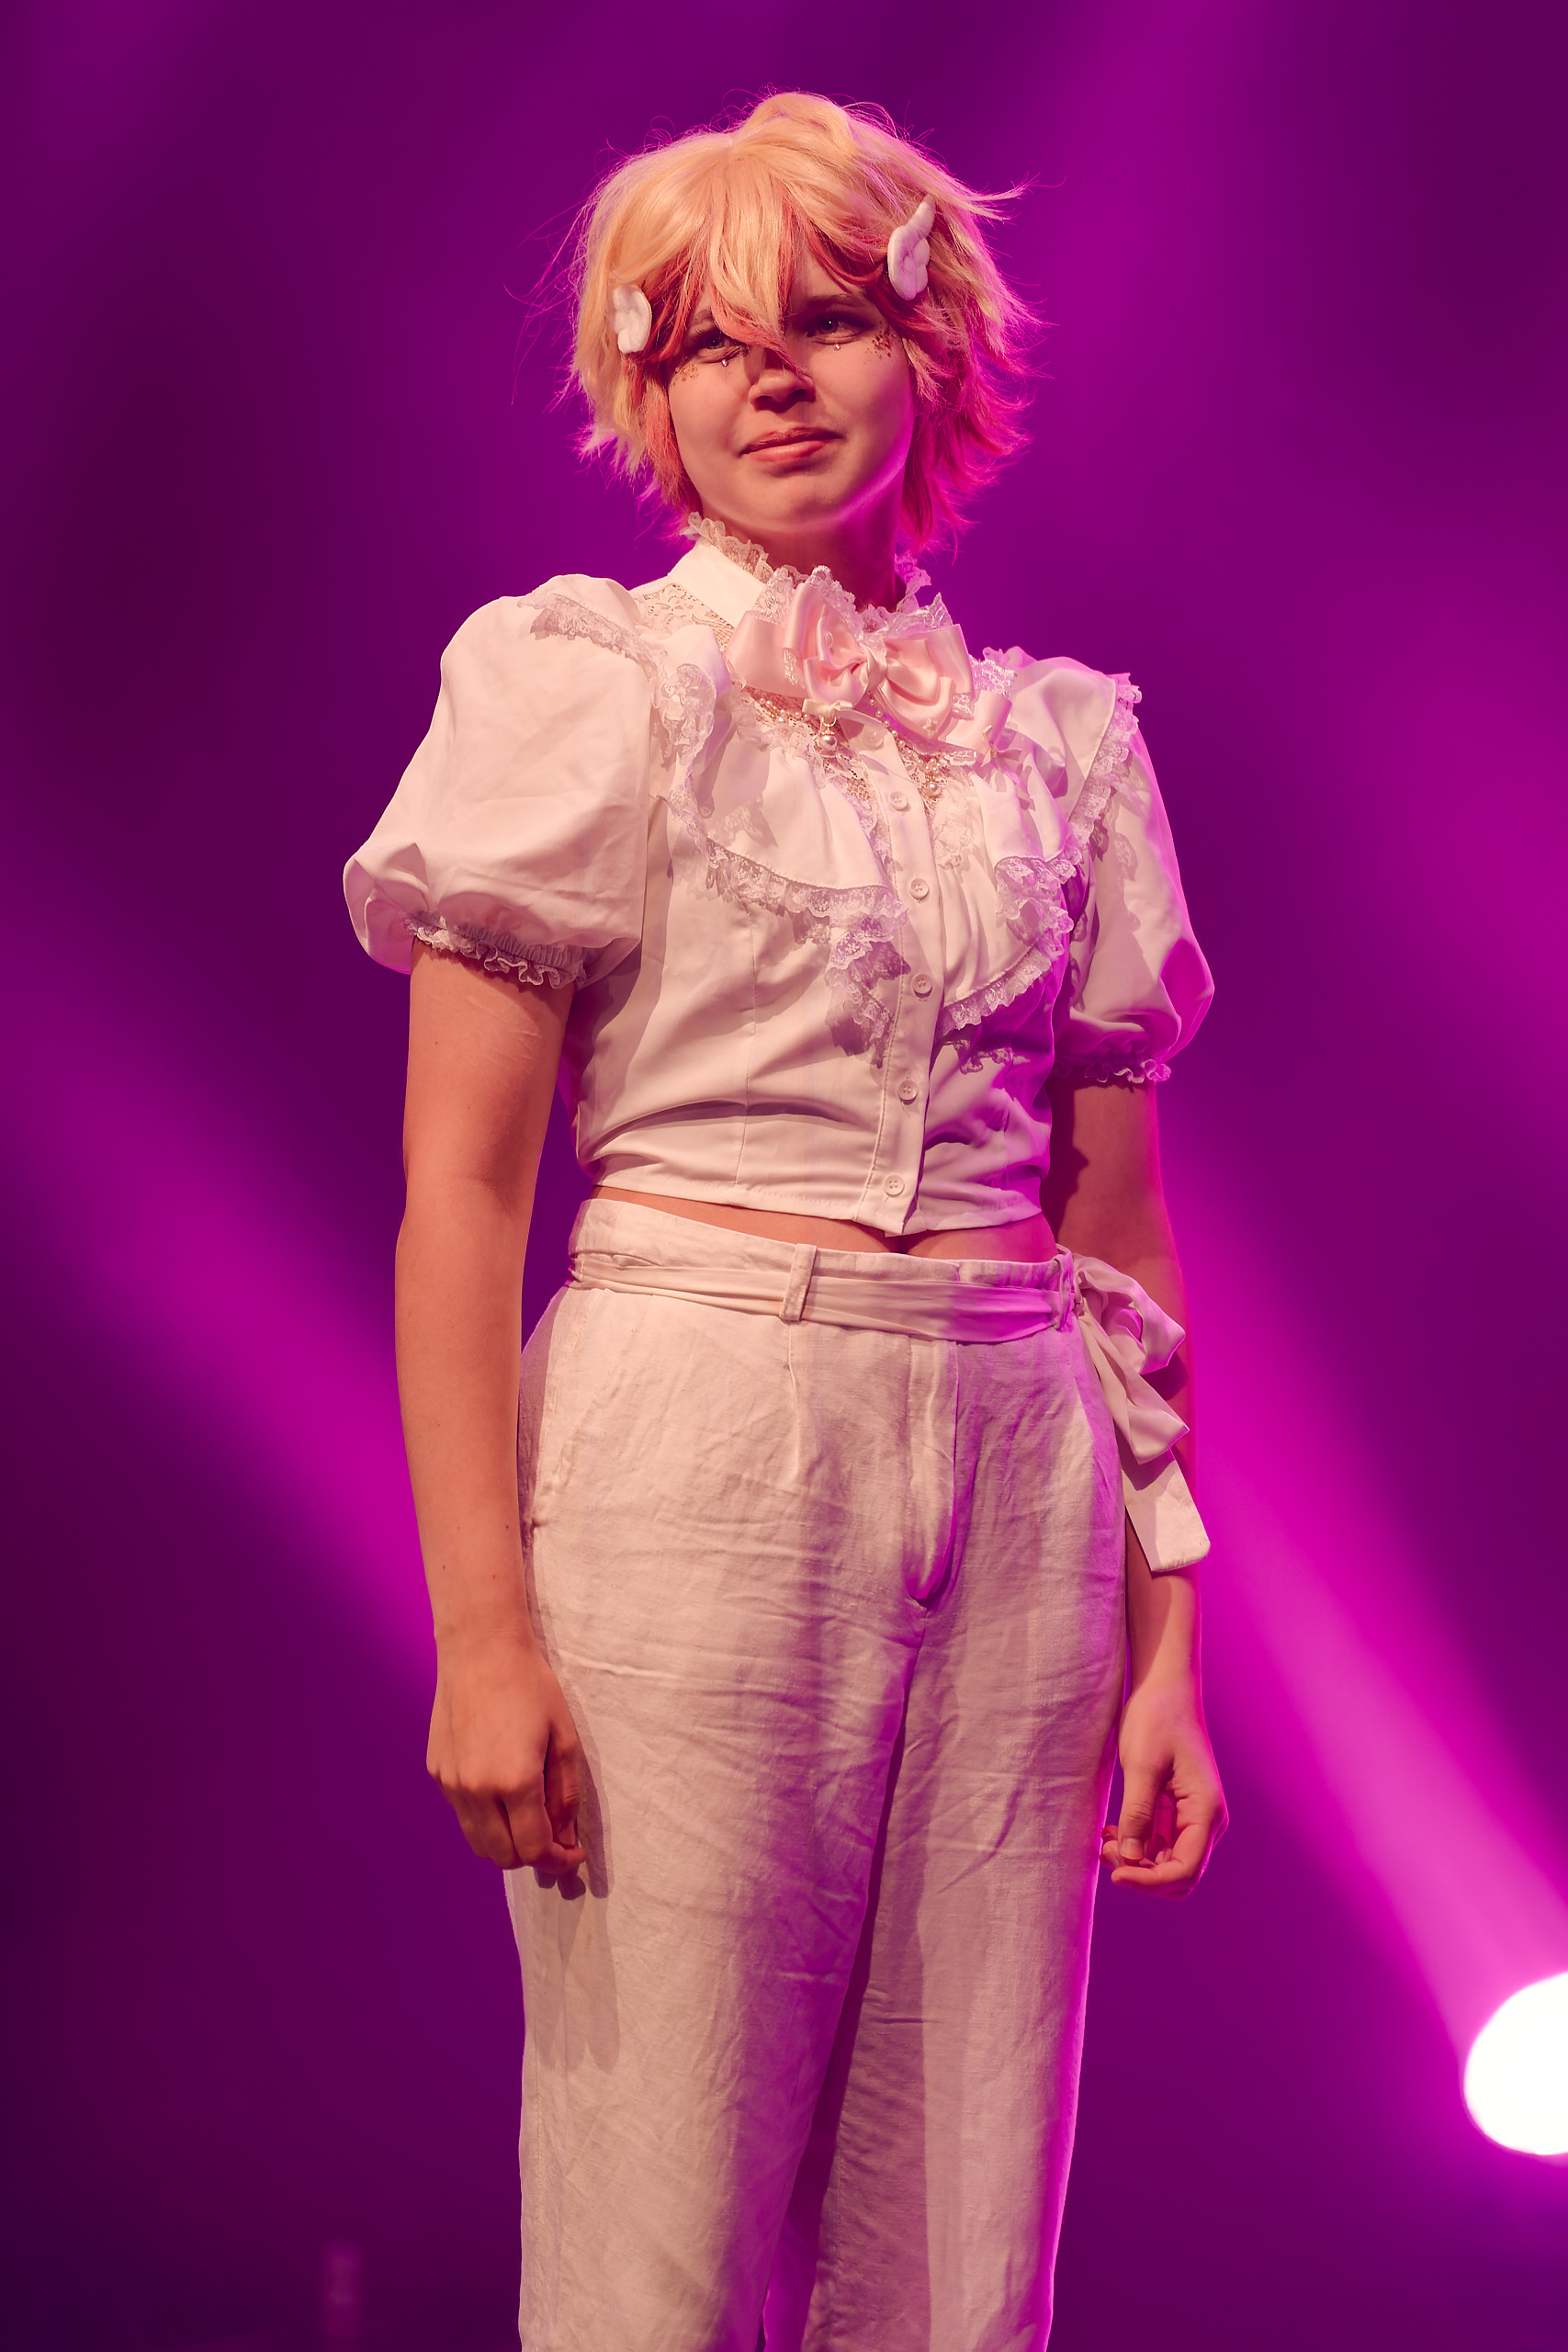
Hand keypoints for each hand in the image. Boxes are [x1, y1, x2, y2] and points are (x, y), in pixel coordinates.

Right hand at [427, 1631, 586, 1876]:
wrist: (480, 1649)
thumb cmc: (530, 1686)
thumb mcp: (564, 1738)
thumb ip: (565, 1795)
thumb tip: (564, 1838)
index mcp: (515, 1781)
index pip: (535, 1850)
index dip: (558, 1861)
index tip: (572, 1855)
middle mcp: (477, 1790)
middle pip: (504, 1857)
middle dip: (533, 1858)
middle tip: (554, 1841)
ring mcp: (452, 1784)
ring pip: (478, 1844)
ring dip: (505, 1844)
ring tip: (527, 1821)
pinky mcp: (437, 1773)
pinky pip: (462, 1815)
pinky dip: (484, 1819)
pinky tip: (501, 1791)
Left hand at [1100, 1673, 1226, 1898]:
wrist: (1164, 1686)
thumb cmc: (1157, 1717)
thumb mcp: (1142, 1765)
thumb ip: (1138, 1813)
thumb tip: (1130, 1860)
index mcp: (1206, 1811)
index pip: (1185, 1870)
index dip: (1150, 1882)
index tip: (1115, 1875)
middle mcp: (1205, 1821)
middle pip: (1179, 1875)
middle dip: (1143, 1875)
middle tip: (1106, 1852)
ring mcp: (1191, 1817)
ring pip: (1166, 1862)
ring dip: (1135, 1862)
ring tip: (1104, 1841)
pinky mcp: (1175, 1810)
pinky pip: (1158, 1843)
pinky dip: (1134, 1846)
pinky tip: (1110, 1832)